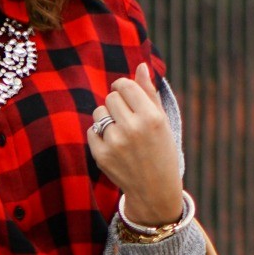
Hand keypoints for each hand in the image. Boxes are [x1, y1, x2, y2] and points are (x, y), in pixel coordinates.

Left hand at [87, 63, 182, 226]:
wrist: (155, 189)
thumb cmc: (161, 150)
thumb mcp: (162, 121)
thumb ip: (149, 92)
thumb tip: (141, 65)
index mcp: (152, 118)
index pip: (125, 86)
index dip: (122, 86)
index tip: (125, 93)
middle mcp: (133, 129)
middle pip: (110, 97)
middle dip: (116, 103)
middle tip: (127, 117)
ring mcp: (115, 143)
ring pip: (99, 112)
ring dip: (107, 118)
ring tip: (122, 132)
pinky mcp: (101, 155)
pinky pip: (91, 130)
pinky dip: (99, 134)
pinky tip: (114, 145)